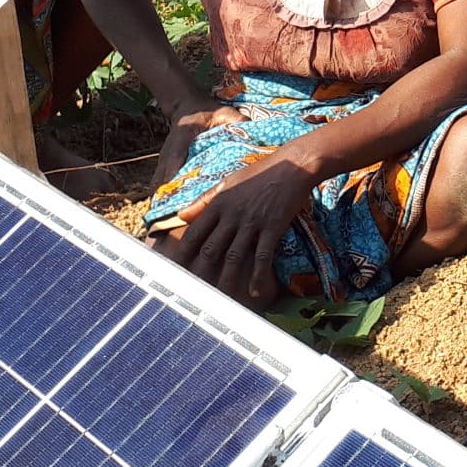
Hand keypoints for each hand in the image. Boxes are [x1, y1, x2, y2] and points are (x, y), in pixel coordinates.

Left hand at [171, 153, 319, 304]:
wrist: (293, 166)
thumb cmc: (259, 173)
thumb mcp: (227, 182)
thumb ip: (203, 200)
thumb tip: (181, 215)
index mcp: (218, 203)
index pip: (194, 233)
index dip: (182, 254)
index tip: (173, 271)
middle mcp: (232, 215)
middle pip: (210, 249)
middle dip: (199, 273)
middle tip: (191, 293)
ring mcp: (252, 222)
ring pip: (233, 257)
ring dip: (225, 280)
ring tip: (219, 301)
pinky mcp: (272, 227)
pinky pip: (262, 256)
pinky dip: (257, 275)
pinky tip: (253, 291)